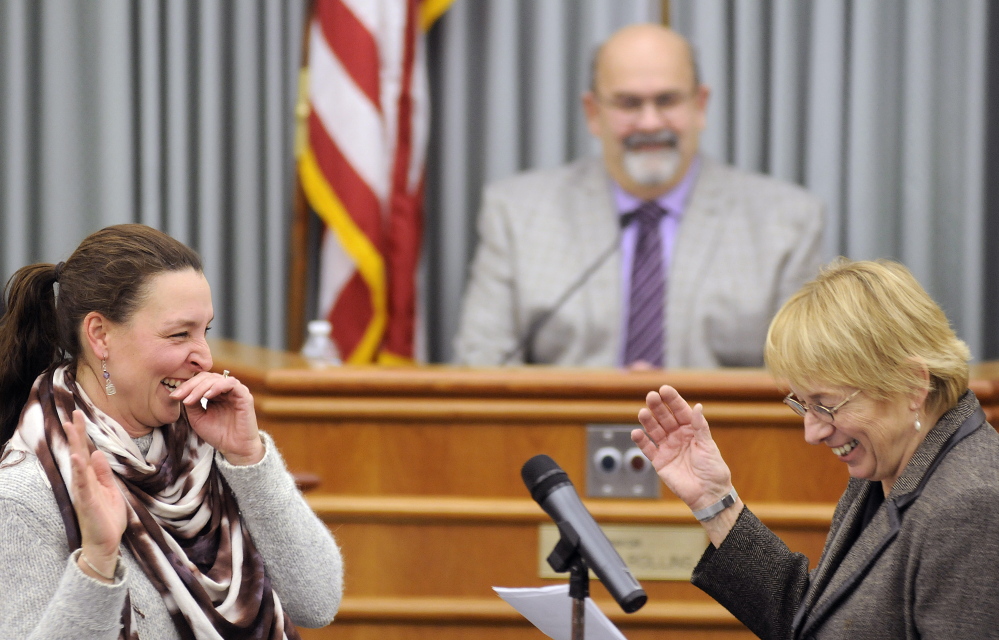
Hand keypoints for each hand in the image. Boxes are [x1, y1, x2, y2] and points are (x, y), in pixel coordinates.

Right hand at [66, 409, 126, 580]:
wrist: (106, 542)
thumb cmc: (107, 517)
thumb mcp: (110, 489)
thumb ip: (102, 472)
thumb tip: (96, 453)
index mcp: (91, 477)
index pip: (85, 451)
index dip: (82, 435)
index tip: (78, 416)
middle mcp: (84, 481)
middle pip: (79, 452)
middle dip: (77, 433)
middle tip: (73, 413)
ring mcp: (83, 490)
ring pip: (78, 464)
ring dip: (75, 446)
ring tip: (72, 428)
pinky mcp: (86, 500)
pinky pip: (82, 483)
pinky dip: (79, 470)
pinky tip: (77, 458)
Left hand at [170, 371, 263, 464]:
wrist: (234, 449)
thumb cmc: (218, 434)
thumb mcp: (198, 417)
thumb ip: (192, 403)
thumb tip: (181, 391)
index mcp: (216, 393)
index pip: (200, 381)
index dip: (186, 386)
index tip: (173, 396)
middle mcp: (226, 389)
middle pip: (207, 377)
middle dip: (190, 385)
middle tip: (179, 396)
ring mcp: (236, 391)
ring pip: (217, 378)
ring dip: (201, 387)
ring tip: (191, 399)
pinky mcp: (245, 395)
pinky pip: (231, 383)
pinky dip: (217, 387)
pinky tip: (206, 396)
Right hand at [631, 385, 733, 510]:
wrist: (708, 494)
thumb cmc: (713, 470)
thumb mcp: (708, 446)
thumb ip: (700, 427)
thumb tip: (697, 406)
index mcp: (692, 430)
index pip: (680, 411)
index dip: (673, 400)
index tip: (664, 389)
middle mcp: (678, 436)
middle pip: (665, 418)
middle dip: (658, 407)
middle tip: (651, 397)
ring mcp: (668, 448)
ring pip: (655, 430)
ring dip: (648, 421)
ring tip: (642, 412)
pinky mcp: (659, 461)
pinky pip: (648, 448)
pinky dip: (641, 441)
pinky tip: (636, 432)